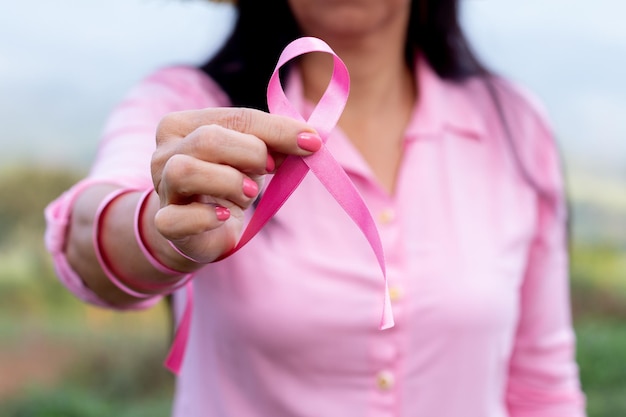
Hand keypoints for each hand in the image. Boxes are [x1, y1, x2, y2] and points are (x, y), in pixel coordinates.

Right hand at [151, 107, 320, 262]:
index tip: (312, 142)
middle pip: (208, 139)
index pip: (236, 117)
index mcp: (184, 125)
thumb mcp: (251, 158)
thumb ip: (274, 144)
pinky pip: (177, 218)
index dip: (277, 130)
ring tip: (247, 194)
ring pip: (186, 171)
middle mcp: (165, 152)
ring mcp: (161, 188)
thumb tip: (310, 138)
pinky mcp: (164, 223)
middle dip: (251, 154)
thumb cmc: (225, 185)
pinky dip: (206, 217)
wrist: (197, 231)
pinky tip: (223, 216)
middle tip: (269, 170)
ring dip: (228, 182)